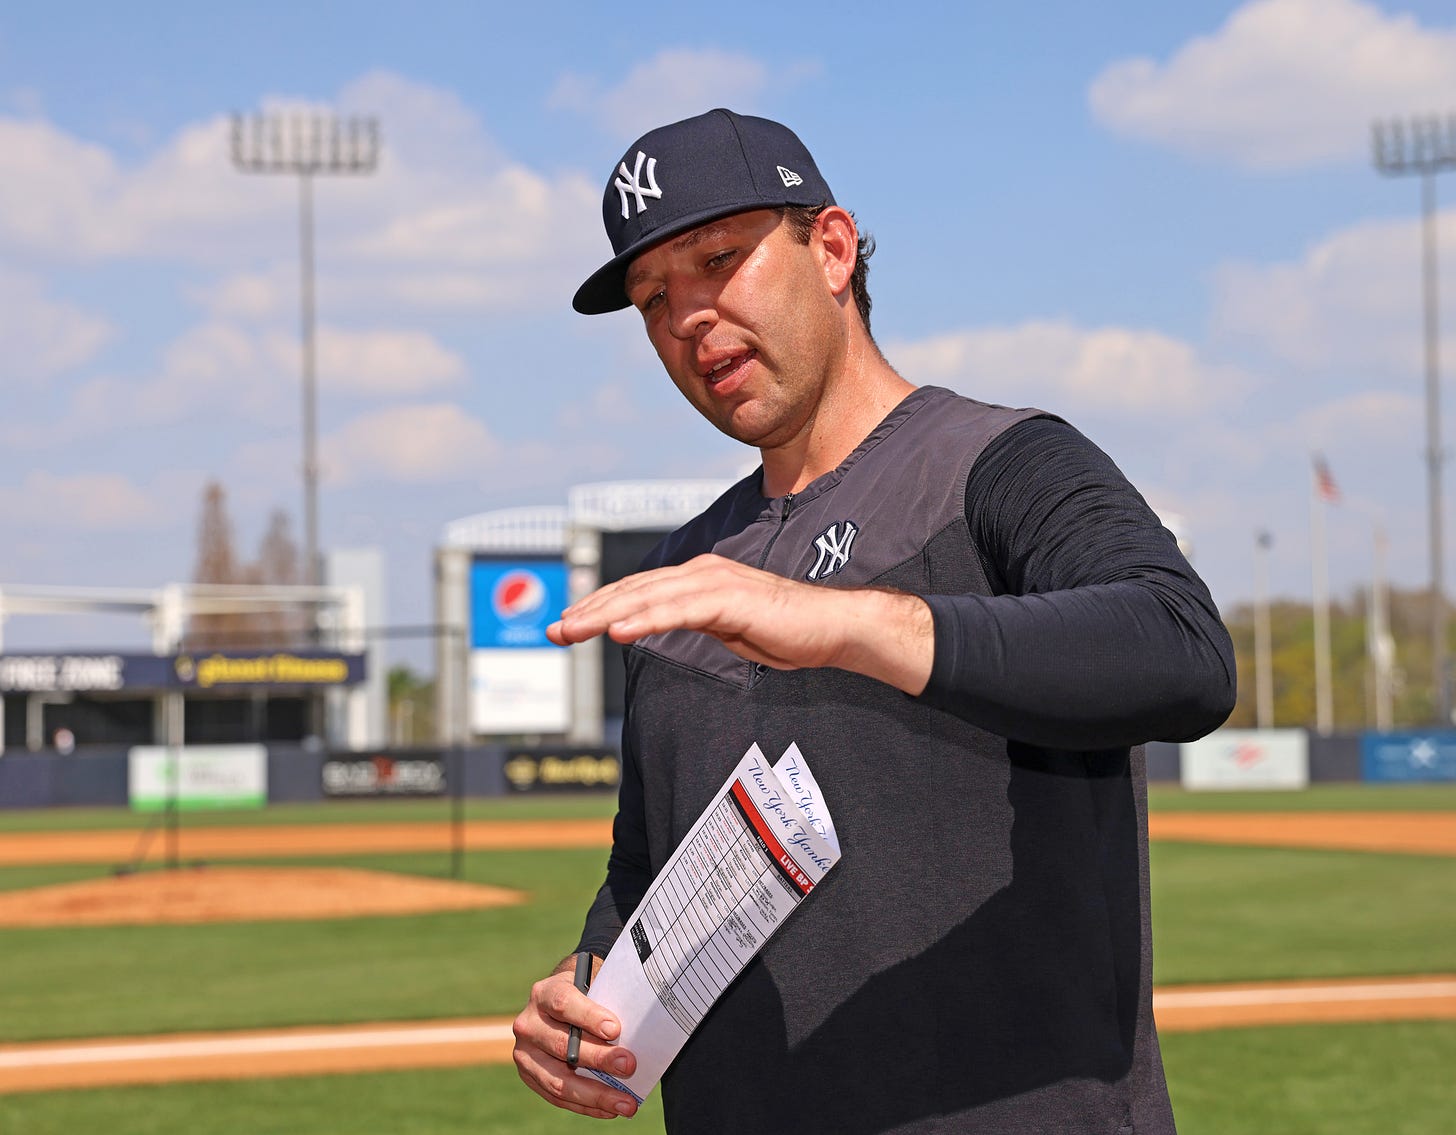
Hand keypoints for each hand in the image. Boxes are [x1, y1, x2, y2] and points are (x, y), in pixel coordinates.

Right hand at [512, 954, 638, 1119]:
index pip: (564, 1004)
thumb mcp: (593, 985)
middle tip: (629, 1066)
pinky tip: (610, 1110)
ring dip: (596, 1095)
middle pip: (562, 1046)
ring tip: (626, 1103)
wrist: (558, 1005)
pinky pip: (558, 1097)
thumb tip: (638, 1022)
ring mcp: (526, 1054)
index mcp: (544, 993)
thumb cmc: (585, 994)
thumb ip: (609, 998)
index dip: (589, 1017)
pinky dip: (587, 1106)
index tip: (615, 1030)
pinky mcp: (530, 1077)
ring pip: (559, 1081)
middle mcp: (529, 1024)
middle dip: (599, 1059)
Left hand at [547, 553, 933, 694]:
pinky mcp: (730, 600)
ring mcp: (715, 582)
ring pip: (648, 597)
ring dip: (606, 614)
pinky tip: (621, 632)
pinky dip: (647, 619)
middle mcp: (701, 572)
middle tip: (554, 631)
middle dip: (590, 610)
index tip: (567, 626)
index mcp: (698, 579)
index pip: (638, 591)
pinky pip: (680, 610)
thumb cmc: (786, 631)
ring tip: (574, 630)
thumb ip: (693, 623)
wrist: (833, 628)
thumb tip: (659, 628)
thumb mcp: (727, 628)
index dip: (600, 606)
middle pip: (633, 590)